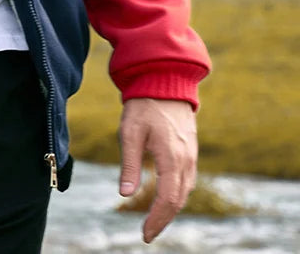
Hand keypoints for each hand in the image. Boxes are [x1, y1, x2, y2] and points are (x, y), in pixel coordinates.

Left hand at [118, 97, 197, 242]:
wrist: (165, 81)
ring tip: (155, 220)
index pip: (167, 199)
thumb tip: (124, 194)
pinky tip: (167, 198)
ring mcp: (191, 154)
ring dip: (171, 209)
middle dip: (164, 219)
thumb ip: (129, 164)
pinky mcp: (190, 149)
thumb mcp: (130, 132)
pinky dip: (178, 194)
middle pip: (178, 199)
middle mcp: (186, 159)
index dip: (157, 219)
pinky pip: (187, 179)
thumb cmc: (144, 105)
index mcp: (171, 157)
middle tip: (148, 233)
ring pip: (185, 191)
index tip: (145, 234)